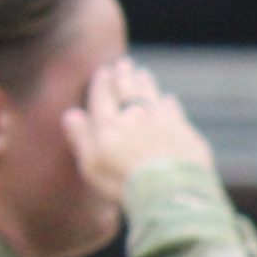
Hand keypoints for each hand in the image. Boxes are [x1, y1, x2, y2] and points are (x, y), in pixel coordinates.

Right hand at [62, 59, 212, 206]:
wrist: (170, 193)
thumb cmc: (122, 183)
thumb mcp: (90, 165)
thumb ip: (80, 137)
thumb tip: (71, 113)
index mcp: (108, 124)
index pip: (103, 96)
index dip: (102, 82)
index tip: (103, 70)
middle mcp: (135, 116)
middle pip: (128, 90)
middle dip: (124, 75)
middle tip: (124, 63)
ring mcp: (162, 122)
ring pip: (152, 96)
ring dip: (146, 83)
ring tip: (143, 73)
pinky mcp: (185, 133)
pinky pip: (174, 111)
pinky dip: (169, 103)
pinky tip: (168, 99)